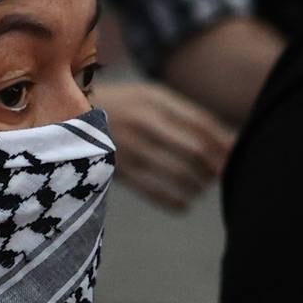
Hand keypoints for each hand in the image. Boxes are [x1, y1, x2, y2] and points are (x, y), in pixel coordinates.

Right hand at [98, 79, 232, 210]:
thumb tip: (229, 142)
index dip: (222, 142)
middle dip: (213, 166)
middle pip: (193, 148)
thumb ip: (187, 116)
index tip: (236, 156)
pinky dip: (175, 201)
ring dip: (197, 184)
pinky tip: (185, 204)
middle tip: (219, 175)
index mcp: (154, 99)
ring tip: (200, 186)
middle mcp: (143, 121)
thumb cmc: (122, 106)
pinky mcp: (117, 169)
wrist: (67, 116)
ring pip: (177, 172)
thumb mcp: (151, 99)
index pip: (201, 122)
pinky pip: (154, 191)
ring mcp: (129, 146)